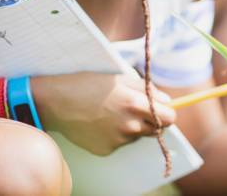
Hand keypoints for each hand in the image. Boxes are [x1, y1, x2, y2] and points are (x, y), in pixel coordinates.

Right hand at [31, 72, 175, 155]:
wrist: (57, 102)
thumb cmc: (89, 84)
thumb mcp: (121, 77)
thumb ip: (147, 89)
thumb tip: (167, 101)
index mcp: (136, 103)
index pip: (170, 117)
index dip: (167, 112)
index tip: (160, 109)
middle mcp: (130, 125)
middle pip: (156, 129)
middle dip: (151, 120)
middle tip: (135, 109)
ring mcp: (118, 140)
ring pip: (137, 135)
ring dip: (132, 126)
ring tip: (111, 113)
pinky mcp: (106, 150)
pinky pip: (120, 143)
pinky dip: (115, 134)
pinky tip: (100, 123)